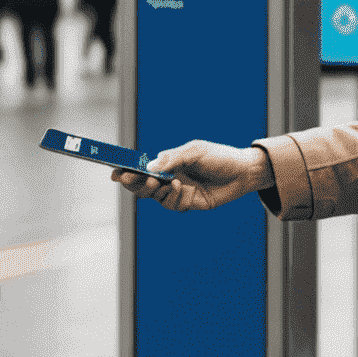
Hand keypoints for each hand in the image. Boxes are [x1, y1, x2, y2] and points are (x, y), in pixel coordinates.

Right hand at [112, 140, 273, 211]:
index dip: (126, 171)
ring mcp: (177, 191)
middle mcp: (169, 177)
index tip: (115, 172)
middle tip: (134, 180)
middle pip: (142, 185)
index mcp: (167, 162)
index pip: (141, 168)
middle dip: (135, 184)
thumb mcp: (195, 152)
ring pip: (155, 197)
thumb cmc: (218, 157)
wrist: (242, 172)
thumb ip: (172, 159)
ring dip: (156, 191)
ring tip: (167, 183)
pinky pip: (172, 204)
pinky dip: (174, 197)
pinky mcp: (188, 203)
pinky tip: (183, 189)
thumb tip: (150, 166)